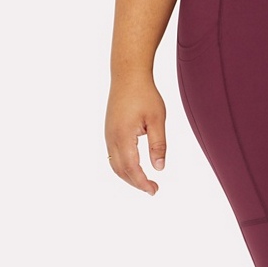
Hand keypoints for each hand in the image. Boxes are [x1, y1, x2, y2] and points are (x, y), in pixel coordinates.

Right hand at [105, 73, 166, 194]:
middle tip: (153, 189)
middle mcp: (111, 138)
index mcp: (123, 136)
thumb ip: (158, 145)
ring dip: (128, 176)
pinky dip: (123, 166)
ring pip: (114, 164)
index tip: (154, 190)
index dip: (142, 182)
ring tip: (145, 182)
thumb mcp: (157, 119)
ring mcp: (108, 135)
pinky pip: (113, 155)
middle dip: (136, 183)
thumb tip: (159, 168)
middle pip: (120, 170)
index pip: (132, 168)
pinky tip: (135, 167)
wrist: (127, 76)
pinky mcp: (109, 131)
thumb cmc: (144, 95)